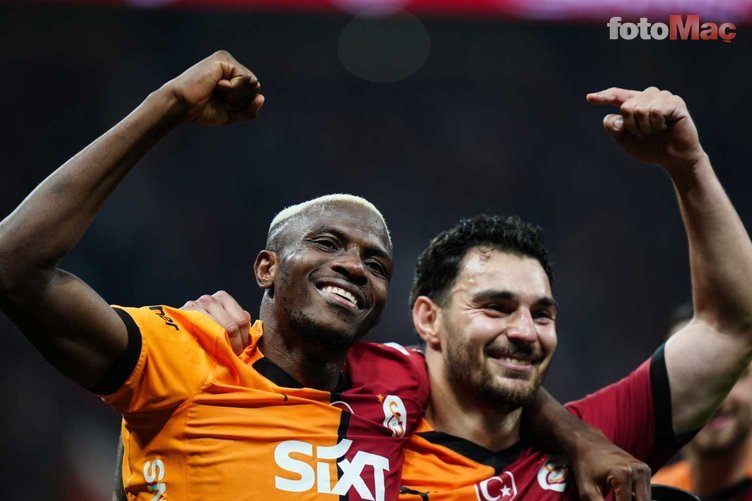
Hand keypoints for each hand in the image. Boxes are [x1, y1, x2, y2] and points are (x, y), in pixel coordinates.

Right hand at [164, 50, 263, 125]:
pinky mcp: (223, 59)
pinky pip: (245, 77)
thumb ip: (249, 110)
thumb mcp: (231, 114)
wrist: (183, 105)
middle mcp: (230, 66)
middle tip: (221, 98)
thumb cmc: (202, 110)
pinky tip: (217, 85)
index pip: (253, 91)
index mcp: (231, 77)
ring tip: (219, 92)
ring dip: (237, 94)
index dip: (243, 104)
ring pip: (252, 82)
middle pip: (255, 86)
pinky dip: (233, 88)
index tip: (223, 103)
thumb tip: (262, 98)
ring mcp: (227, 61)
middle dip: (241, 99)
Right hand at [181, 290, 251, 354]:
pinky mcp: (184, 316)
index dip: (243, 339)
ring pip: (219, 331)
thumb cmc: (202, 328)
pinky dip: (208, 343)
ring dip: (223, 346)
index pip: (242, 320)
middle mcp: (210, 299)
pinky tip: (208, 350)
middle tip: (232, 357)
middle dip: (235, 345)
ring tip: (222, 356)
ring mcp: (196, 305)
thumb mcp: (222, 321)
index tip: (240, 351)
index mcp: (223, 297)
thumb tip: (251, 333)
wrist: (173, 329)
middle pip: (232, 326)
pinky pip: (203, 332)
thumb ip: (236, 322)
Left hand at [569, 427, 650, 500]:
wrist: (588, 443)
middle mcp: (638, 471)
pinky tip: (620, 497)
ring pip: (645, 500)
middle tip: (611, 499)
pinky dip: (635, 499)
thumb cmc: (585, 465)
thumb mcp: (587, 490)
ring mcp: (643, 469)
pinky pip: (644, 493)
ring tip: (614, 497)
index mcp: (623, 475)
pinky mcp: (645, 469)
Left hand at [587, 87, 704, 171]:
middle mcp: (648, 96)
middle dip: (632, 126)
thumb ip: (614, 128)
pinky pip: (655, 110)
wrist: (673, 158)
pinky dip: (656, 124)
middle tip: (645, 133)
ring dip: (645, 127)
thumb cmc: (650, 148)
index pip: (617, 95)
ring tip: (656, 130)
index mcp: (635, 103)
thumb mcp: (625, 140)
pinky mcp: (675, 102)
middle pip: (626, 106)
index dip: (603, 96)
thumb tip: (610, 117)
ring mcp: (662, 97)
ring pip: (640, 108)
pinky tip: (665, 127)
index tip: (590, 98)